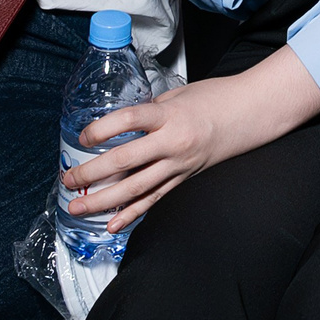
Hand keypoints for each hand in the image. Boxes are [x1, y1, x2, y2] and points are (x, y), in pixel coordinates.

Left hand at [63, 47, 319, 230]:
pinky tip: (111, 224)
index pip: (130, 121)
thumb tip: (122, 125)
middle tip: (68, 180)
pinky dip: (132, 213)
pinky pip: (154, 199)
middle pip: (126, 161)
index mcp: (170, 115)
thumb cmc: (215, 97)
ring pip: (136, 187)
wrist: (251, 114)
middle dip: (92, 173)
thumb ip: (150, 111)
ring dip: (103, 200)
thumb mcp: (178, 95)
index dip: (102, 129)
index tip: (83, 137)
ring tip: (77, 207)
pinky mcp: (184, 178)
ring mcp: (179, 165)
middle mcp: (173, 143)